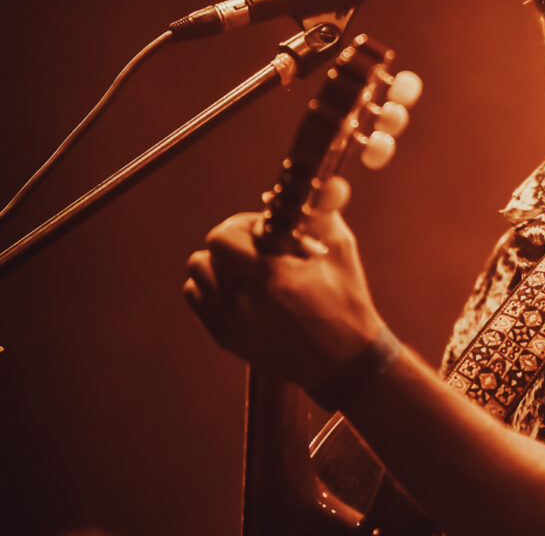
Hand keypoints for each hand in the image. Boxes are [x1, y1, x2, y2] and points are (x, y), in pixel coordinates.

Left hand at [183, 177, 383, 387]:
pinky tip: (241, 291)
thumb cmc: (347, 303)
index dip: (242, 226)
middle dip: (229, 244)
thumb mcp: (340, 252)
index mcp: (272, 277)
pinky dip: (212, 290)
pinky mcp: (226, 338)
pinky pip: (197, 302)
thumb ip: (324, 214)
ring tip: (247, 271)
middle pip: (205, 255)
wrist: (344, 361)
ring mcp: (232, 323)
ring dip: (218, 268)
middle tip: (257, 249)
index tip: (264, 230)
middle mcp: (245, 302)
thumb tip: (326, 184)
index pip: (223, 237)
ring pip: (197, 277)